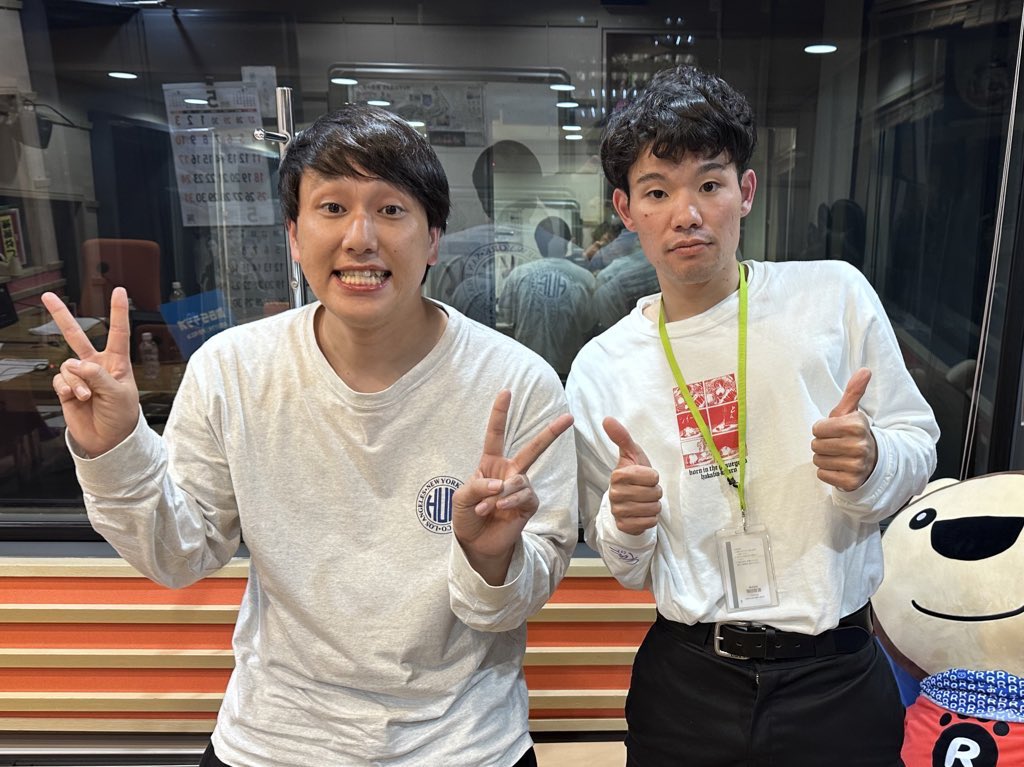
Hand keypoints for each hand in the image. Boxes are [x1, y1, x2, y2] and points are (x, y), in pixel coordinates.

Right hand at [40, 287, 139, 456]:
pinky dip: (67, 389)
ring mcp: (80, 377)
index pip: (118, 333)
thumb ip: (98, 376)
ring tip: (86, 397)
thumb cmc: (122, 417)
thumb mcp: (119, 394)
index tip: (120, 291)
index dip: (119, 312)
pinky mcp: (66, 389)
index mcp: (117, 363)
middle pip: (77, 336)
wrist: (109, 440)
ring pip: (68, 365)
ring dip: (76, 381)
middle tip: (47, 296)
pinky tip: (75, 398)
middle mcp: (97, 366)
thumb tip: (75, 363)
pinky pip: (60, 380)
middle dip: (61, 316)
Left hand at [453, 390, 572, 585]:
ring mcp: (521, 488)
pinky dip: (511, 502)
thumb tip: (502, 484)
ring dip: (501, 495)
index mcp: (491, 464)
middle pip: (533, 448)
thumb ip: (479, 486)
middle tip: (569, 417)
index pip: (496, 435)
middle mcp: (510, 472)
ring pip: (520, 480)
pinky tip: (501, 510)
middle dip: (551, 433)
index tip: (506, 392)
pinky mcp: (529, 505)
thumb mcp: (462, 498)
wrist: (476, 543)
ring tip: (486, 508)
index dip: (500, 413)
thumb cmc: (467, 516)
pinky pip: (525, 496)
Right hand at [602, 417, 661, 534]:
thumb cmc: (634, 475)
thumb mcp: (631, 454)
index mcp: (617, 475)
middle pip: (654, 493)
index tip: (645, 477)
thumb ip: (621, 436)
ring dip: (653, 505)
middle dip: (654, 492)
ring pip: (653, 508)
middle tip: (645, 490)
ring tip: (644, 501)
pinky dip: (650, 518)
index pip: (652, 477)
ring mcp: (619, 511)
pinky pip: (649, 522)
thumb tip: (607, 419)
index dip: (653, 477)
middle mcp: (615, 494)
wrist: (627, 502)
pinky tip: (642, 513)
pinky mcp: (624, 526)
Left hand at [811, 368, 877, 491]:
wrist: (872, 460)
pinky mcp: (851, 481)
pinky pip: (822, 474)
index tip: (835, 431)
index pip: (817, 429)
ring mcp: (857, 465)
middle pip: (816, 445)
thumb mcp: (851, 412)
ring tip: (839, 455)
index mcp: (857, 425)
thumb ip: (853, 391)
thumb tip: (864, 370)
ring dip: (824, 458)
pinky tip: (839, 467)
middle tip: (837, 444)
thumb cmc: (853, 433)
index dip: (822, 429)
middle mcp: (859, 445)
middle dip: (822, 444)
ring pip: (818, 460)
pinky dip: (827, 472)